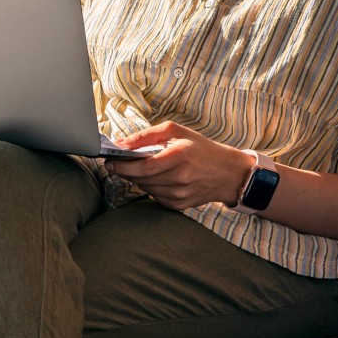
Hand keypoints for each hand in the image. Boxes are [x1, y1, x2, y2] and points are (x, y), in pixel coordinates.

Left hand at [102, 122, 253, 212]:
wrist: (228, 173)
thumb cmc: (201, 149)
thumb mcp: (176, 131)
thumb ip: (146, 136)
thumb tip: (121, 144)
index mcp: (179, 156)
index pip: (143, 166)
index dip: (122, 166)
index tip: (109, 162)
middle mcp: (180, 178)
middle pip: (141, 179)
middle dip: (126, 171)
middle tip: (117, 163)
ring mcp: (180, 195)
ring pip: (145, 188)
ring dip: (138, 178)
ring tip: (143, 167)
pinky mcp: (179, 206)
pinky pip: (154, 196)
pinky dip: (151, 186)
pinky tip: (159, 177)